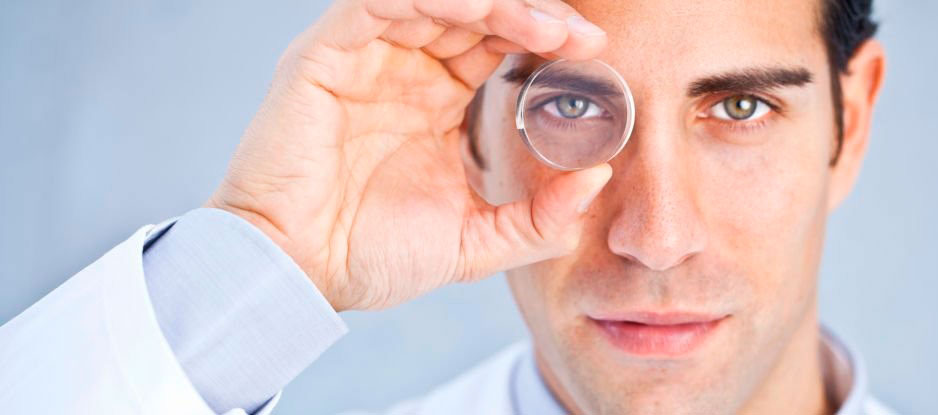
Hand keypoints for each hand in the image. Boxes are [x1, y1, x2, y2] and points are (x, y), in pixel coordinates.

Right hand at [206, 0, 611, 310]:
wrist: (296, 275)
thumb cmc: (371, 257)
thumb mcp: (475, 242)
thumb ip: (538, 219)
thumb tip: (598, 179)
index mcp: (435, 105)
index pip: (497, 46)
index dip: (544, 39)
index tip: (593, 51)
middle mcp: (403, 72)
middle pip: (477, 14)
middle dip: (534, 15)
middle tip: (582, 36)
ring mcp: (364, 59)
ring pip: (436, 0)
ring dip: (497, 3)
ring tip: (548, 28)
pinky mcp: (324, 55)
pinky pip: (379, 3)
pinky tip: (484, 12)